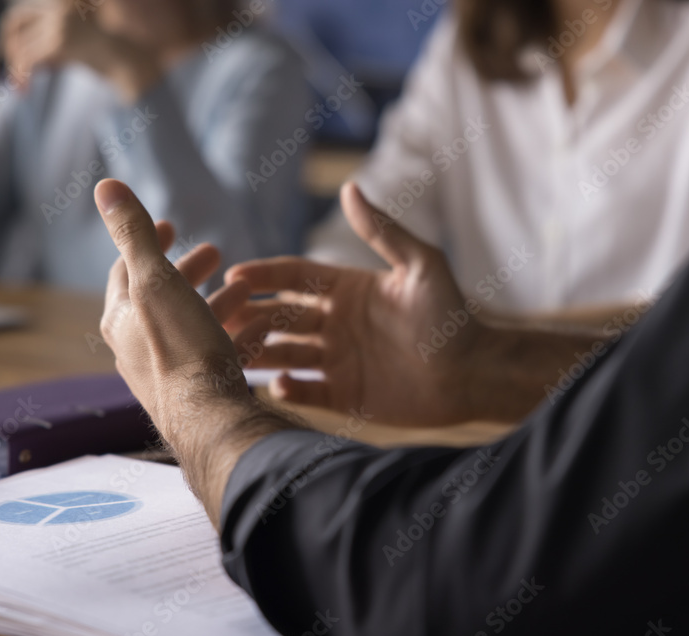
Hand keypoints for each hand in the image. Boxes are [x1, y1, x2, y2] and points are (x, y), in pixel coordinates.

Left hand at [0, 0, 159, 99]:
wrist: (135, 64)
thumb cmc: (113, 58)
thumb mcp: (79, 45)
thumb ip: (54, 46)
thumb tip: (27, 62)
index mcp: (64, 1)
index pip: (25, 10)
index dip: (14, 32)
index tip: (12, 53)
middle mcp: (59, 4)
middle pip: (16, 19)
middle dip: (8, 45)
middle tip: (12, 71)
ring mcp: (59, 22)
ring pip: (21, 43)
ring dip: (16, 66)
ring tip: (21, 86)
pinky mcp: (59, 42)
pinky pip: (28, 59)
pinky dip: (21, 75)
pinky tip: (25, 90)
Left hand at [95, 179, 296, 526]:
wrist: (210, 422)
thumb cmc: (181, 350)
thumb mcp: (156, 281)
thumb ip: (135, 234)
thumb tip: (105, 185)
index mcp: (122, 320)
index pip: (126, 271)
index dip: (147, 242)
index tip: (174, 226)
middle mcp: (138, 350)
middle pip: (162, 300)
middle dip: (189, 273)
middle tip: (215, 253)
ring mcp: (171, 374)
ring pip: (194, 329)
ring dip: (219, 303)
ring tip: (246, 288)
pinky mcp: (202, 394)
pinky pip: (220, 357)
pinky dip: (240, 336)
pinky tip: (266, 328)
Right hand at [222, 183, 490, 426]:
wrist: (472, 374)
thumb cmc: (451, 316)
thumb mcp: (420, 266)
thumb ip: (382, 231)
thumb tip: (349, 187)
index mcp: (348, 289)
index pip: (294, 277)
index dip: (264, 275)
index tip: (234, 275)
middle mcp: (336, 323)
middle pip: (280, 314)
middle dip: (249, 314)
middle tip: (216, 317)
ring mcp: (337, 359)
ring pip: (284, 352)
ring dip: (259, 351)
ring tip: (232, 352)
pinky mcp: (344, 395)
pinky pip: (304, 391)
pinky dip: (287, 389)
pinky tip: (276, 386)